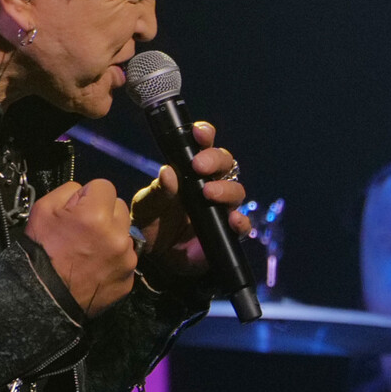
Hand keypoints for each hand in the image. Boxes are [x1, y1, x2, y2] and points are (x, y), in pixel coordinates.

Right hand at [25, 177, 136, 316]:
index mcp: (96, 214)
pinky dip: (114, 260)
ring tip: (90, 250)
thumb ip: (69, 191)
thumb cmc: (41, 251)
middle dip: (105, 213)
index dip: (89, 195)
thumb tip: (86, 192)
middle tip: (86, 229)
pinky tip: (96, 267)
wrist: (44, 297)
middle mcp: (118, 236)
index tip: (79, 209)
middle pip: (120, 208)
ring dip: (112, 236)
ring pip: (125, 234)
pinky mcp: (129, 279)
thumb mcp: (43, 209)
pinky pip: (126, 259)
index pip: (105, 186)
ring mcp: (126, 259)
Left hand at [130, 120, 254, 278]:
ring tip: (209, 194)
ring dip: (226, 189)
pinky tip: (233, 220)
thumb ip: (159, 191)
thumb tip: (168, 171)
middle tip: (198, 167)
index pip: (204, 146)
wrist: (155, 257)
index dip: (205, 135)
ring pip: (236, 191)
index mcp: (191, 171)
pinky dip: (241, 221)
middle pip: (226, 163)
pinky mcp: (227, 232)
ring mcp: (221, 208)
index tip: (199, 134)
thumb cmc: (151, 223)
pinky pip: (242, 225)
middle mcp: (210, 185)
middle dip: (215, 160)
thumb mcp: (148, 205)